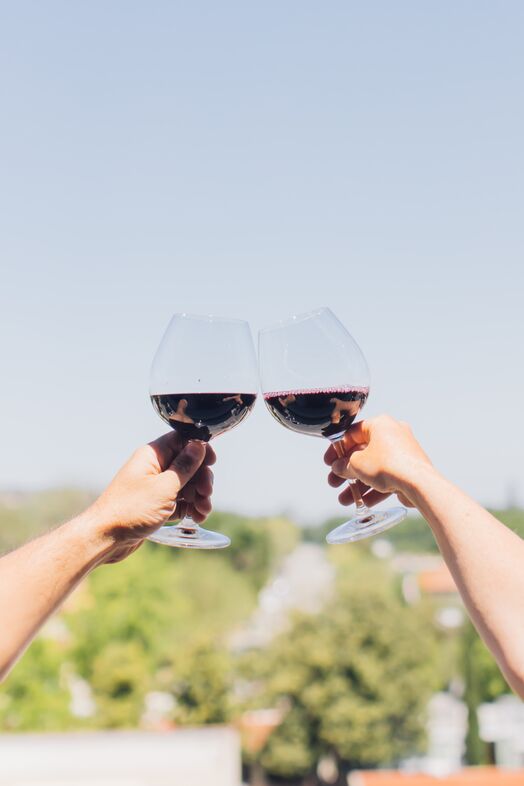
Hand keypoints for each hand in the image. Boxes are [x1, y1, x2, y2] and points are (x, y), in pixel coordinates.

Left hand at [90, 432, 214, 561]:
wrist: (105, 538)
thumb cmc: (130, 510)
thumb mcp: (164, 487)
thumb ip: (185, 466)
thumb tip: (199, 445)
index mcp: (152, 456)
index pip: (182, 441)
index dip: (199, 450)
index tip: (212, 462)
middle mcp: (153, 468)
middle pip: (187, 465)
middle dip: (201, 479)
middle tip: (206, 493)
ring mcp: (154, 487)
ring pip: (186, 485)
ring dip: (199, 496)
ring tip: (203, 511)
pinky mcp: (155, 505)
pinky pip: (179, 501)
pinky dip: (189, 508)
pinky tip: (196, 518)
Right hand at [324, 415, 432, 508]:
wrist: (419, 483)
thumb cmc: (388, 465)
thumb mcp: (357, 464)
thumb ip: (344, 465)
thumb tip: (337, 468)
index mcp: (380, 424)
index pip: (352, 434)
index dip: (337, 449)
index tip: (329, 463)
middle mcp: (393, 434)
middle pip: (362, 453)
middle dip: (346, 471)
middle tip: (333, 483)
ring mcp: (403, 452)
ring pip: (374, 468)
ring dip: (358, 484)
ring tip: (344, 500)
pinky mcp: (409, 468)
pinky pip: (387, 477)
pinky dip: (374, 489)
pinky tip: (362, 504)